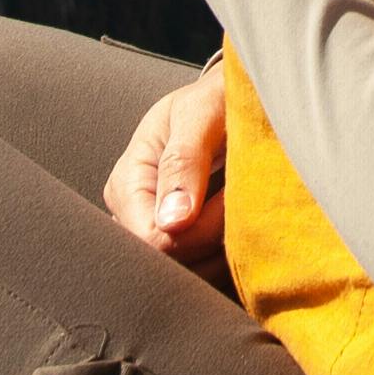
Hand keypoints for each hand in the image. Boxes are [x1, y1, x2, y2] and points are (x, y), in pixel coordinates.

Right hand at [106, 64, 229, 272]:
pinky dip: (233, 256)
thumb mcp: (199, 113)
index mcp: (126, 184)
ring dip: (228, 251)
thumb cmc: (214, 100)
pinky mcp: (184, 246)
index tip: (236, 199)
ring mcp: (158, 235)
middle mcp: (133, 217)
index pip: (153, 239)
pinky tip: (246, 224)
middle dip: (215, 243)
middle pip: (171, 263)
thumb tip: (172, 222)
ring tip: (247, 207)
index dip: (199, 231)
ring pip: (192, 273)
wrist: (230, 102)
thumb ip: (184, 160)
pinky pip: (208, 271)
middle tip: (246, 203)